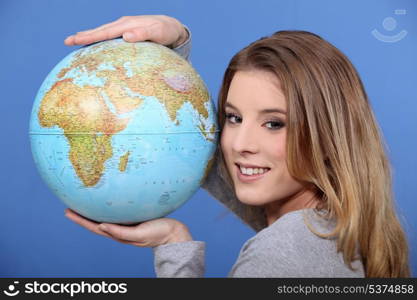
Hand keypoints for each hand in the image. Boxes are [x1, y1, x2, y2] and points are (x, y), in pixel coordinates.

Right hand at [64, 15, 187, 47]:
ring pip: (103, 33)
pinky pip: (110, 37)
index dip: (90, 36)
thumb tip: (126, 36)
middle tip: (66, 41)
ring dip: (88, 37)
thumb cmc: (165, 32)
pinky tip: (93, 46)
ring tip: (74, 42)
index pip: (105, 32)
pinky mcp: (126, 34)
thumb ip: (143, 34)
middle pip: (100, 31)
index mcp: (127, 25)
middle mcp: (123, 25)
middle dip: (83, 36)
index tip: (76, 39)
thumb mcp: (157, 33)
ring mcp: (124, 28)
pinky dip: (99, 40)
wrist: (171, 27)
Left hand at [64, 208, 191, 246]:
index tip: (68, 211)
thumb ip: (121, 232)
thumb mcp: (139, 235)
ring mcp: (127, 224)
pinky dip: (109, 207)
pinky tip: (109, 201)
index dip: (81, 220)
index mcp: (119, 234)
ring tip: (85, 201)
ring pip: (106, 216)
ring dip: (94, 210)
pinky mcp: (134, 218)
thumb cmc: (159, 234)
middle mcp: (120, 229)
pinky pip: (118, 212)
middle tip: (69, 205)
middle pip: (97, 221)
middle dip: (83, 215)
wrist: (175, 233)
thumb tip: (101, 226)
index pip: (95, 227)